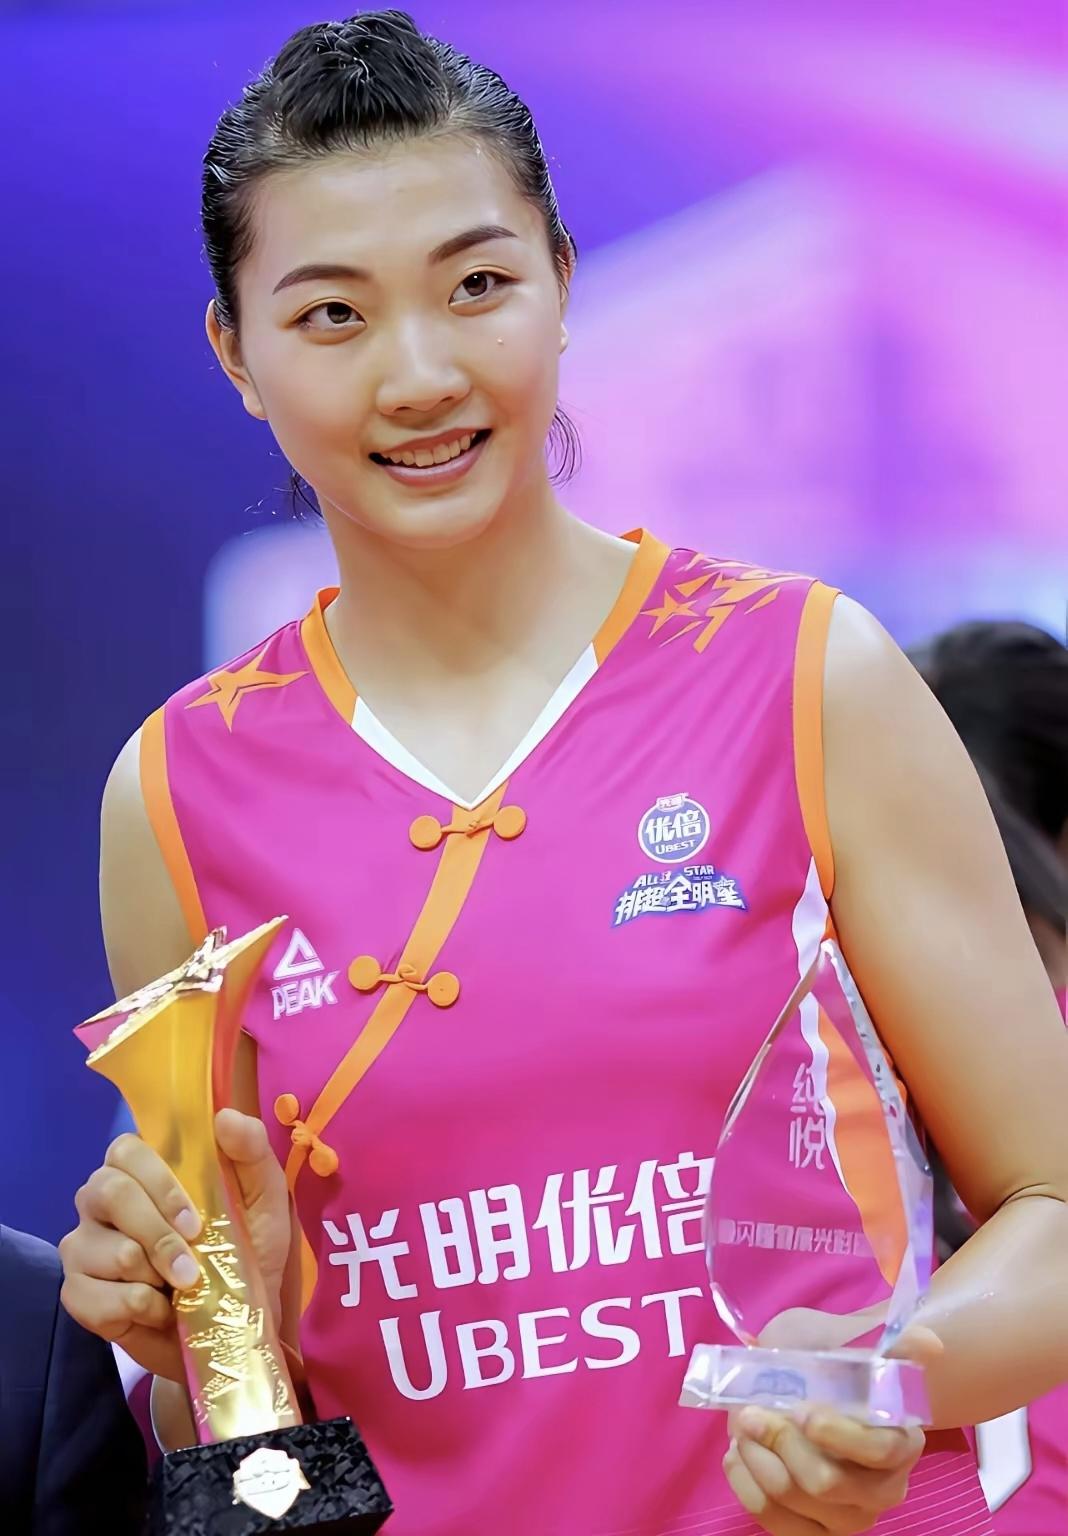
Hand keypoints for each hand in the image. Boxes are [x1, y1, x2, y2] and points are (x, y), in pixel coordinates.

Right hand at [59, 1109, 289, 1382]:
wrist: (236, 1324)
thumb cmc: (247, 1251)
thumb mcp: (263, 1199)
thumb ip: (250, 1150)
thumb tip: (225, 1117)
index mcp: (143, 1168)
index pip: (126, 1150)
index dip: (158, 1183)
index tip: (194, 1222)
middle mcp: (103, 1200)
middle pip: (108, 1193)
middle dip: (156, 1236)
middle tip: (190, 1270)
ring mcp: (84, 1246)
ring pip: (99, 1250)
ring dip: (151, 1277)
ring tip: (178, 1289)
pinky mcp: (77, 1294)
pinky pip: (91, 1297)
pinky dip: (136, 1310)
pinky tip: (159, 1311)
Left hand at [722, 1328, 940, 1532]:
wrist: (821, 1392)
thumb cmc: (840, 1365)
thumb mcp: (860, 1343)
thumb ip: (895, 1343)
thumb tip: (930, 1343)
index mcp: (902, 1443)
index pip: (877, 1451)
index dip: (837, 1434)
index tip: (801, 1409)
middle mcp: (883, 1490)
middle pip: (824, 1482)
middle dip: (780, 1442)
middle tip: (751, 1411)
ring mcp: (848, 1517)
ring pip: (791, 1500)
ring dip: (756, 1459)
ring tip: (743, 1425)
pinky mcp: (814, 1532)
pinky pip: (773, 1522)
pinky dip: (746, 1485)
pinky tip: (738, 1453)